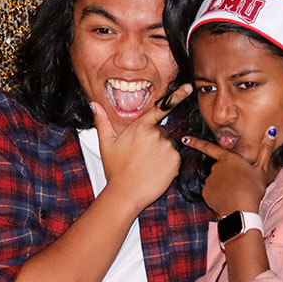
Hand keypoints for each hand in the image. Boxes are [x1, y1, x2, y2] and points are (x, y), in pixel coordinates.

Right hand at [91, 84, 192, 211]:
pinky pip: (174, 157)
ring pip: (168, 144)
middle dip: (154, 139)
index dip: (177, 96)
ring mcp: (168, 148)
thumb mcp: (106, 144)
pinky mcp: (175, 161)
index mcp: (140, 127)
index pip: (161, 108)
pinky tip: (154, 169)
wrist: (126, 193)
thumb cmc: (115, 169)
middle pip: (161, 131)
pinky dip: (167, 162)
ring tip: (146, 164)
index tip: (188, 88)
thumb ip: (102, 121)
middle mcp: (157, 135)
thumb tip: (94, 104)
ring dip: (160, 151)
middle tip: (140, 154)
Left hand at [181, 126, 278, 217]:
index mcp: (228, 158)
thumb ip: (265, 149)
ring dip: (224, 186)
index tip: (184, 138)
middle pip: (219, 168)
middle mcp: (215, 168)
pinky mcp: (206, 193)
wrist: (241, 210)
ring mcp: (209, 181)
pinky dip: (219, 195)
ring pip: (216, 181)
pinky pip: (212, 193)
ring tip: (236, 193)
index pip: (209, 147)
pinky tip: (228, 200)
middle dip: (227, 174)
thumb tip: (271, 130)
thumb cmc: (252, 188)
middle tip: (241, 184)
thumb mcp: (262, 168)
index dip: (196, 142)